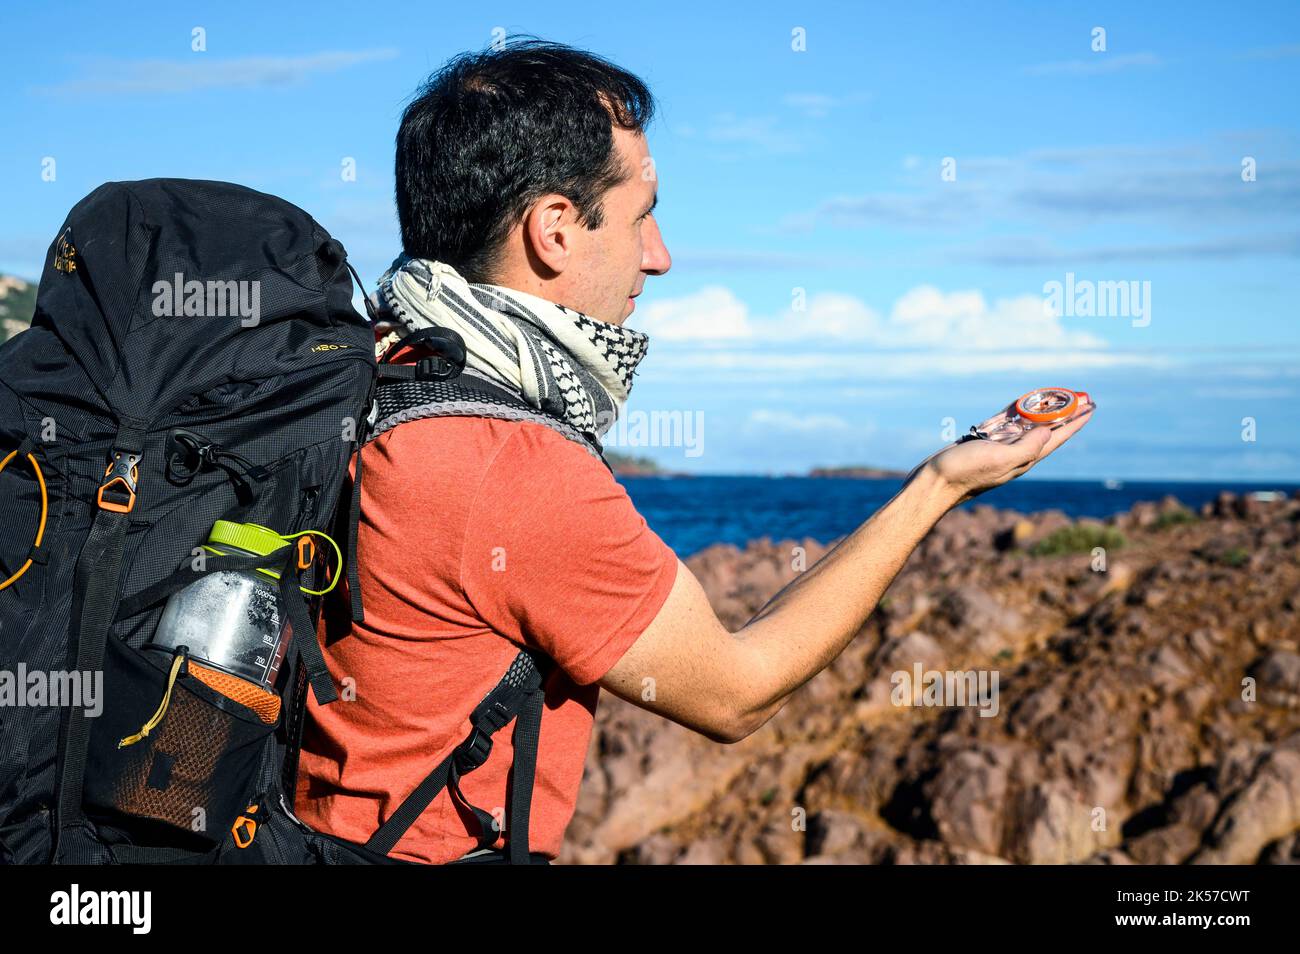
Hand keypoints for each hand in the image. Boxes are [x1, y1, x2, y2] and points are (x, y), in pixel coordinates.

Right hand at [906, 403, 1093, 506]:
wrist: (933, 484)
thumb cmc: (964, 473)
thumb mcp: (1000, 459)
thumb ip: (1026, 448)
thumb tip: (1048, 433)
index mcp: (1024, 459)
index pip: (1057, 438)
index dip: (1075, 422)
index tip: (1091, 406)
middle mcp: (1015, 453)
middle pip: (1046, 429)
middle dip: (1064, 413)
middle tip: (1080, 397)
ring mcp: (998, 448)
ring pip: (1025, 424)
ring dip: (1041, 410)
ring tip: (1055, 397)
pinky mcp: (981, 443)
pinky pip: (1003, 423)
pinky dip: (1014, 411)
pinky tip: (1019, 404)